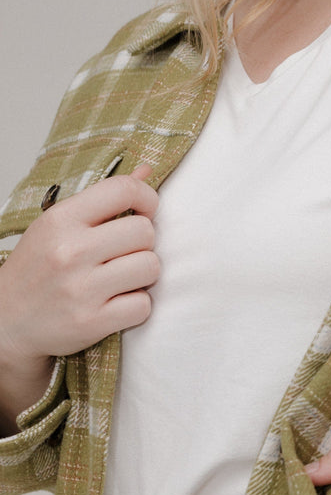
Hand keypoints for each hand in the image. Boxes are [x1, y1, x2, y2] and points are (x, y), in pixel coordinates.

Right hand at [0, 165, 158, 421]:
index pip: (124, 190)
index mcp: (60, 220)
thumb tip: (146, 172)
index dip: (148, 199)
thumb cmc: (38, 270)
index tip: (144, 212)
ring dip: (143, 276)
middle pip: (146, 231)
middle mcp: (70, 251)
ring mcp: (80, 288)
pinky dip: (136, 306)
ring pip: (151, 267)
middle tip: (122, 255)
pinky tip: (115, 304)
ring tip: (119, 279)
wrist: (5, 322)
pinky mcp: (92, 322)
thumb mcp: (59, 226)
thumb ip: (104, 199)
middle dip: (142, 244)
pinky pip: (144, 306)